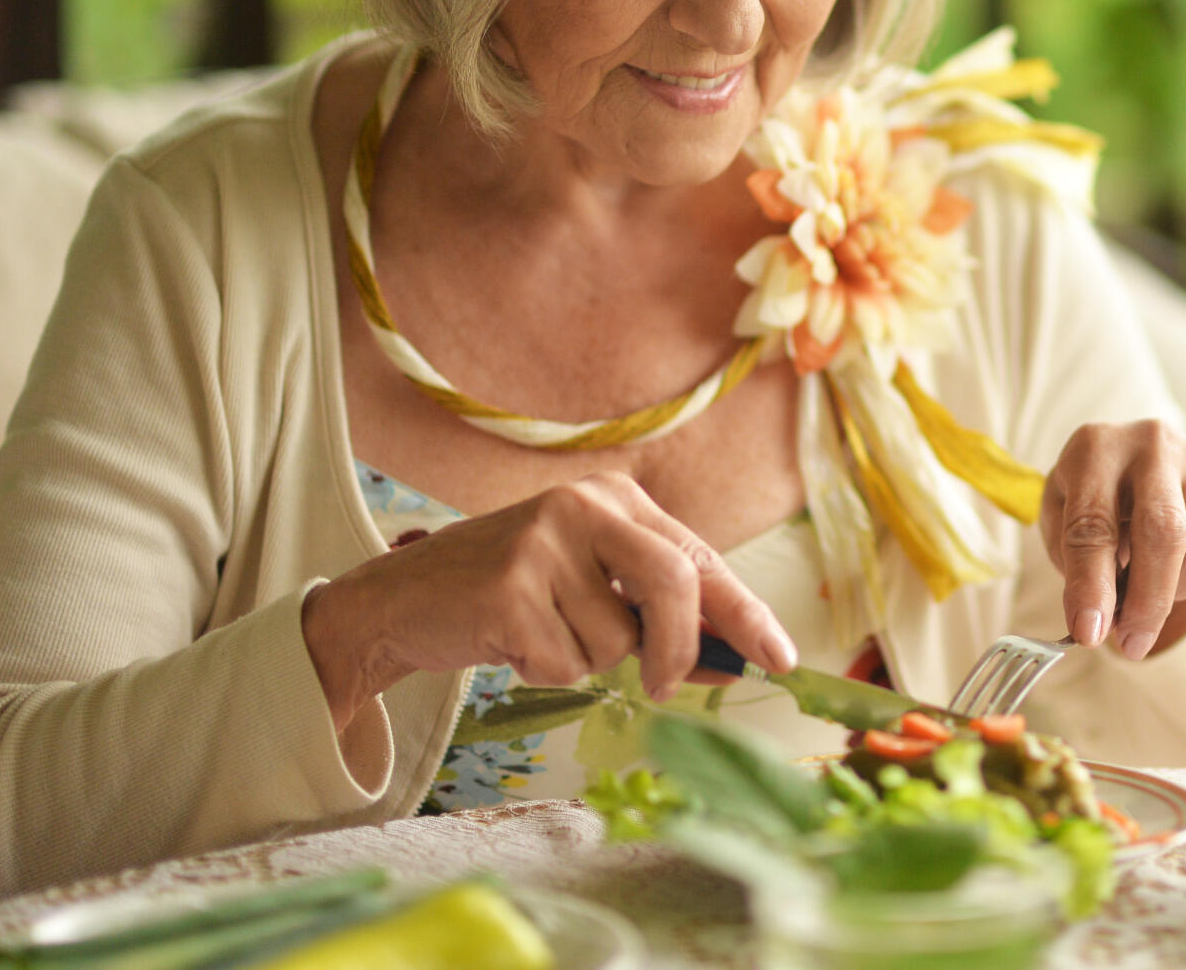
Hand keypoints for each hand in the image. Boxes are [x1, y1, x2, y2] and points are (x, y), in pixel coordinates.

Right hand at [301, 471, 796, 731]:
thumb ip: (661, 614)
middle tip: (664, 687)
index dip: (746, 613)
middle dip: (679, 649)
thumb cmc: (513, 595)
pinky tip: (509, 642)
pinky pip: (563, 663)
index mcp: (617, 498)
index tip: (781, 659)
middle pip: (675, 585)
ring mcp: (544, 543)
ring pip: (615, 641)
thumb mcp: (593, 587)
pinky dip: (543, 671)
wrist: (404, 600)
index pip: (702, 558)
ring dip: (585, 661)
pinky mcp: (507, 588)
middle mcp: (585, 506)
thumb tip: (737, 658)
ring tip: (542, 634)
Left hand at [1037, 420, 1185, 660]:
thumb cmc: (1097, 496)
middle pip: (1165, 533)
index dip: (1091, 585)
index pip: (1094, 524)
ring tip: (1152, 582)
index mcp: (1096, 448)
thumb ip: (1075, 566)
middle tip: (1131, 644)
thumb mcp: (1064, 519)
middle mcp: (1154, 442)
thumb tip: (1096, 624)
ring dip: (1176, 590)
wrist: (1143, 459)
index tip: (1089, 633)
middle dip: (1149, 602)